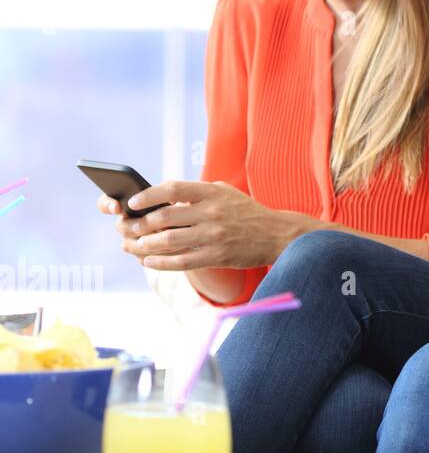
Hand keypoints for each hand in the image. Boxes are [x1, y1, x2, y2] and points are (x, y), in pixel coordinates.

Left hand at [113, 180, 303, 270]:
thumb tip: (162, 196)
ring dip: (144, 246)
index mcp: (212, 192)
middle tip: (127, 229)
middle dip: (139, 225)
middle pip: (164, 217)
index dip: (148, 195)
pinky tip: (149, 262)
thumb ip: (197, 193)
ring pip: (168, 241)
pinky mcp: (217, 255)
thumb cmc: (246, 212)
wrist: (276, 233)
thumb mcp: (225, 193)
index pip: (173, 189)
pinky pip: (181, 261)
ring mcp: (214, 235)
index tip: (132, 203)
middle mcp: (212, 212)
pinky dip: (160, 263)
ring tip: (133, 246)